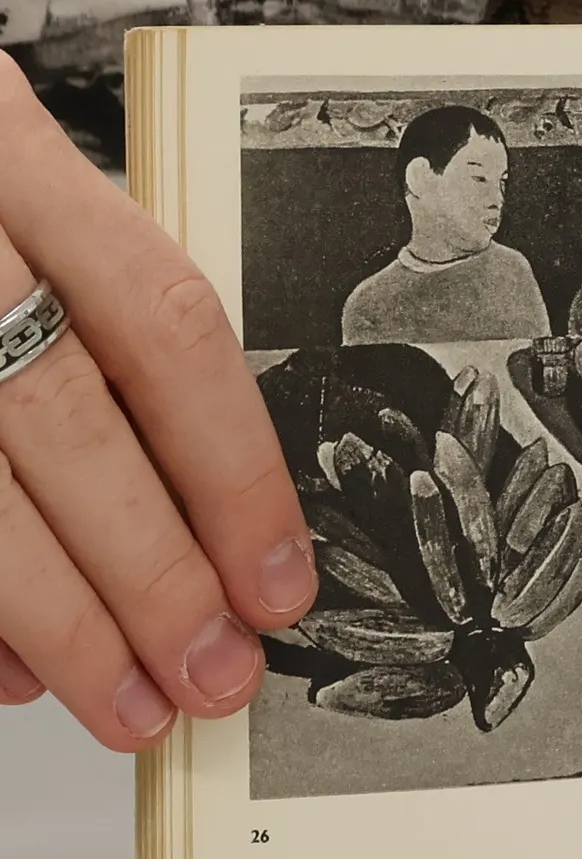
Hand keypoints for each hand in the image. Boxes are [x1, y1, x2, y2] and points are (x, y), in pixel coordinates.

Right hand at [0, 57, 316, 748]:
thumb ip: (102, 327)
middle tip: (213, 675)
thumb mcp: (23, 207)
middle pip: (62, 423)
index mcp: (4, 151)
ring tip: (127, 707)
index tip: (276, 579)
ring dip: (58, 625)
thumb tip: (216, 523)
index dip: (232, 469)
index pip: (161, 321)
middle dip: (151, 576)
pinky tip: (14, 672)